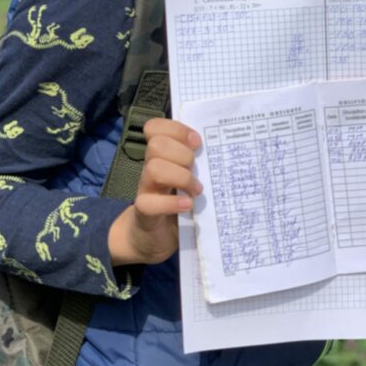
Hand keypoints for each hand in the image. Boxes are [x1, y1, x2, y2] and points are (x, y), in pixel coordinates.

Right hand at [108, 118, 201, 265]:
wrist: (151, 238)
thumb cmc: (175, 203)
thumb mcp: (185, 179)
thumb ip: (196, 165)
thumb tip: (221, 150)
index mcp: (160, 156)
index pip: (155, 127)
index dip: (176, 129)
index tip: (196, 143)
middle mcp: (150, 168)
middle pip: (156, 145)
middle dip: (182, 155)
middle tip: (196, 171)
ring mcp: (145, 190)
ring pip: (153, 169)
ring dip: (181, 178)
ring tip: (196, 191)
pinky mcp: (144, 213)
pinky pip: (149, 203)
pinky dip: (172, 203)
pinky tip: (187, 206)